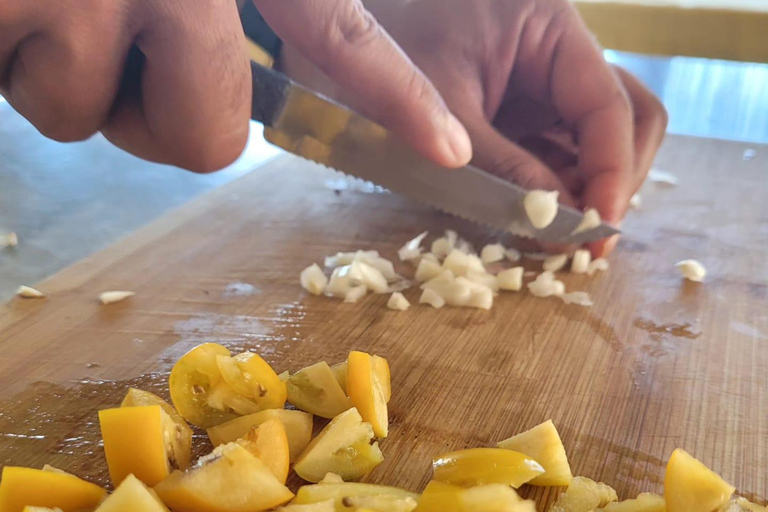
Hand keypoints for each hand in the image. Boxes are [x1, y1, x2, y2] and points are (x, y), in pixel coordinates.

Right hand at [0, 0, 470, 172]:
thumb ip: (219, 13)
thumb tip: (226, 111)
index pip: (336, 29)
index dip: (396, 94)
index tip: (449, 151)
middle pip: (211, 139)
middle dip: (160, 119)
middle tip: (111, 47)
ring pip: (98, 120)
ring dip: (67, 78)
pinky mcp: (15, 4)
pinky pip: (40, 107)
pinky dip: (10, 67)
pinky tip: (5, 6)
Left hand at [280, 0, 667, 255]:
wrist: (323, 45)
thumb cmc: (372, 56)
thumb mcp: (442, 116)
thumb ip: (505, 172)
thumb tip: (561, 227)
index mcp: (546, 25)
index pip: (608, 101)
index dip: (611, 170)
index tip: (597, 229)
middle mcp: (554, 50)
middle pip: (623, 116)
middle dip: (611, 178)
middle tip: (586, 239)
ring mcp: (538, 83)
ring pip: (593, 140)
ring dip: (584, 189)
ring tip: (559, 237)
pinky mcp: (518, 111)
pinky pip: (553, 152)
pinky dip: (551, 187)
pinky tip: (535, 221)